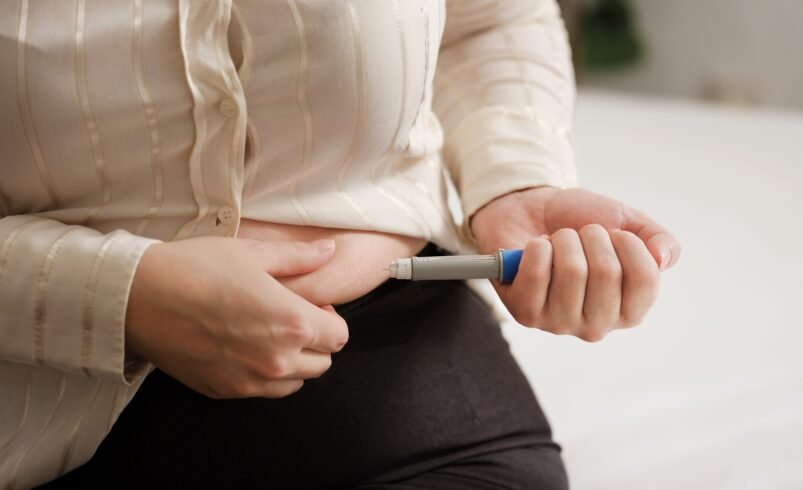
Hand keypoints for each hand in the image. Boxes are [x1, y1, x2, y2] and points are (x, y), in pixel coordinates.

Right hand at [125, 237, 348, 398]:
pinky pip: (264, 392)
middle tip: (291, 317)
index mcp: (292, 323)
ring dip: (294, 361)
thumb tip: (329, 250)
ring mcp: (250, 381)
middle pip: (323, 363)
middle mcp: (277, 360)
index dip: (330, 318)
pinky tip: (245, 348)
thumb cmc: (196, 268)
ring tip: (268, 334)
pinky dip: (265, 375)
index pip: (339, 336)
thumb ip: (298, 258)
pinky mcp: (225, 391)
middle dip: (316, 341)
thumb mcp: (252, 254)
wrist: (138, 297)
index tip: (312, 305)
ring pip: (296, 382)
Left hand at [470, 186, 680, 341]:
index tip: (613, 234)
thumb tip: (662, 258)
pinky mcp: (525, 313)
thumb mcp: (627, 223)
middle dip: (592, 236)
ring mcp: (559, 323)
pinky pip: (537, 273)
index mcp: (629, 310)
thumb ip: (659, 241)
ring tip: (556, 242)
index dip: (628, 243)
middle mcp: (597, 325)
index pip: (645, 280)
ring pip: (571, 270)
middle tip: (578, 235)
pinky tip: (535, 249)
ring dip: (563, 239)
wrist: (530, 210)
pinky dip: (537, 247)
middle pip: (606, 272)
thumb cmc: (580, 222)